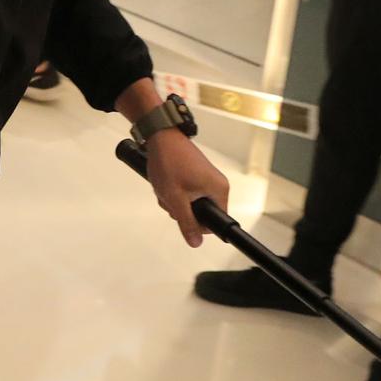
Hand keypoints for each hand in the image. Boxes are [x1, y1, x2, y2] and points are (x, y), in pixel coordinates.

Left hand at [144, 131, 229, 247]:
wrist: (162, 136)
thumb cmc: (170, 162)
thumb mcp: (176, 198)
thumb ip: (187, 222)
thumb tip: (196, 243)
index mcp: (219, 190)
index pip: (216, 222)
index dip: (197, 224)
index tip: (182, 214)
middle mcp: (217, 185)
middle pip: (201, 213)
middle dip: (182, 210)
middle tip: (170, 196)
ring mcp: (206, 179)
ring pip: (191, 203)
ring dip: (175, 200)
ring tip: (166, 186)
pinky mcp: (197, 175)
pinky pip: (187, 193)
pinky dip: (174, 191)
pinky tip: (166, 183)